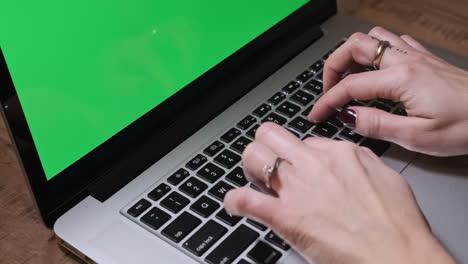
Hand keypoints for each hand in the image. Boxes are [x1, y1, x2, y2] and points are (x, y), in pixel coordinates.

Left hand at [224, 123, 454, 263]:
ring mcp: (296, 189)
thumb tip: (342, 157)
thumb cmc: (397, 223)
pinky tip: (236, 204)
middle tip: (268, 164)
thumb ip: (359, 161)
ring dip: (250, 167)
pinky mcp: (285, 217)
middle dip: (266, 146)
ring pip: (254, 157)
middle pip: (270, 135)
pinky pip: (245, 200)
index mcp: (338, 153)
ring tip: (254, 180)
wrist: (398, 255)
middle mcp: (313, 164)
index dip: (296, 154)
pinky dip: (235, 201)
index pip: (302, 141)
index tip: (296, 166)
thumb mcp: (384, 175)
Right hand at [308, 27, 467, 155]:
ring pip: (373, 37)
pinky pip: (393, 41)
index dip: (327, 101)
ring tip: (348, 77)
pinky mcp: (425, 59)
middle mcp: (406, 60)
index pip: (350, 86)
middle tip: (328, 90)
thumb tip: (348, 117)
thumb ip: (378, 125)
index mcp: (401, 79)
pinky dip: (375, 52)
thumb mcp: (418, 137)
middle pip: (354, 46)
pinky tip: (376, 68)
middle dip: (333, 67)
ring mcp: (416, 56)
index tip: (317, 115)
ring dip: (352, 54)